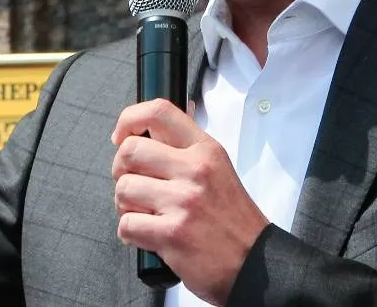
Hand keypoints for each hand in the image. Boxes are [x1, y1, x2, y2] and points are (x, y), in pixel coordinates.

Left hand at [111, 98, 268, 304]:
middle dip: (121, 170)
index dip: (129, 119)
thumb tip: (148, 127)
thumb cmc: (232, 219)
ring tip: (143, 214)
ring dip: (125, 205)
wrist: (256, 264)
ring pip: (124, 189)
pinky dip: (130, 233)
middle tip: (132, 184)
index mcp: (205, 150)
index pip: (158, 112)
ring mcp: (183, 202)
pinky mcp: (172, 234)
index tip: (120, 136)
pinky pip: (126, 224)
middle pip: (129, 151)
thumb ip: (184, 149)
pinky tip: (148, 235)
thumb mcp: (218, 169)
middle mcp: (195, 170)